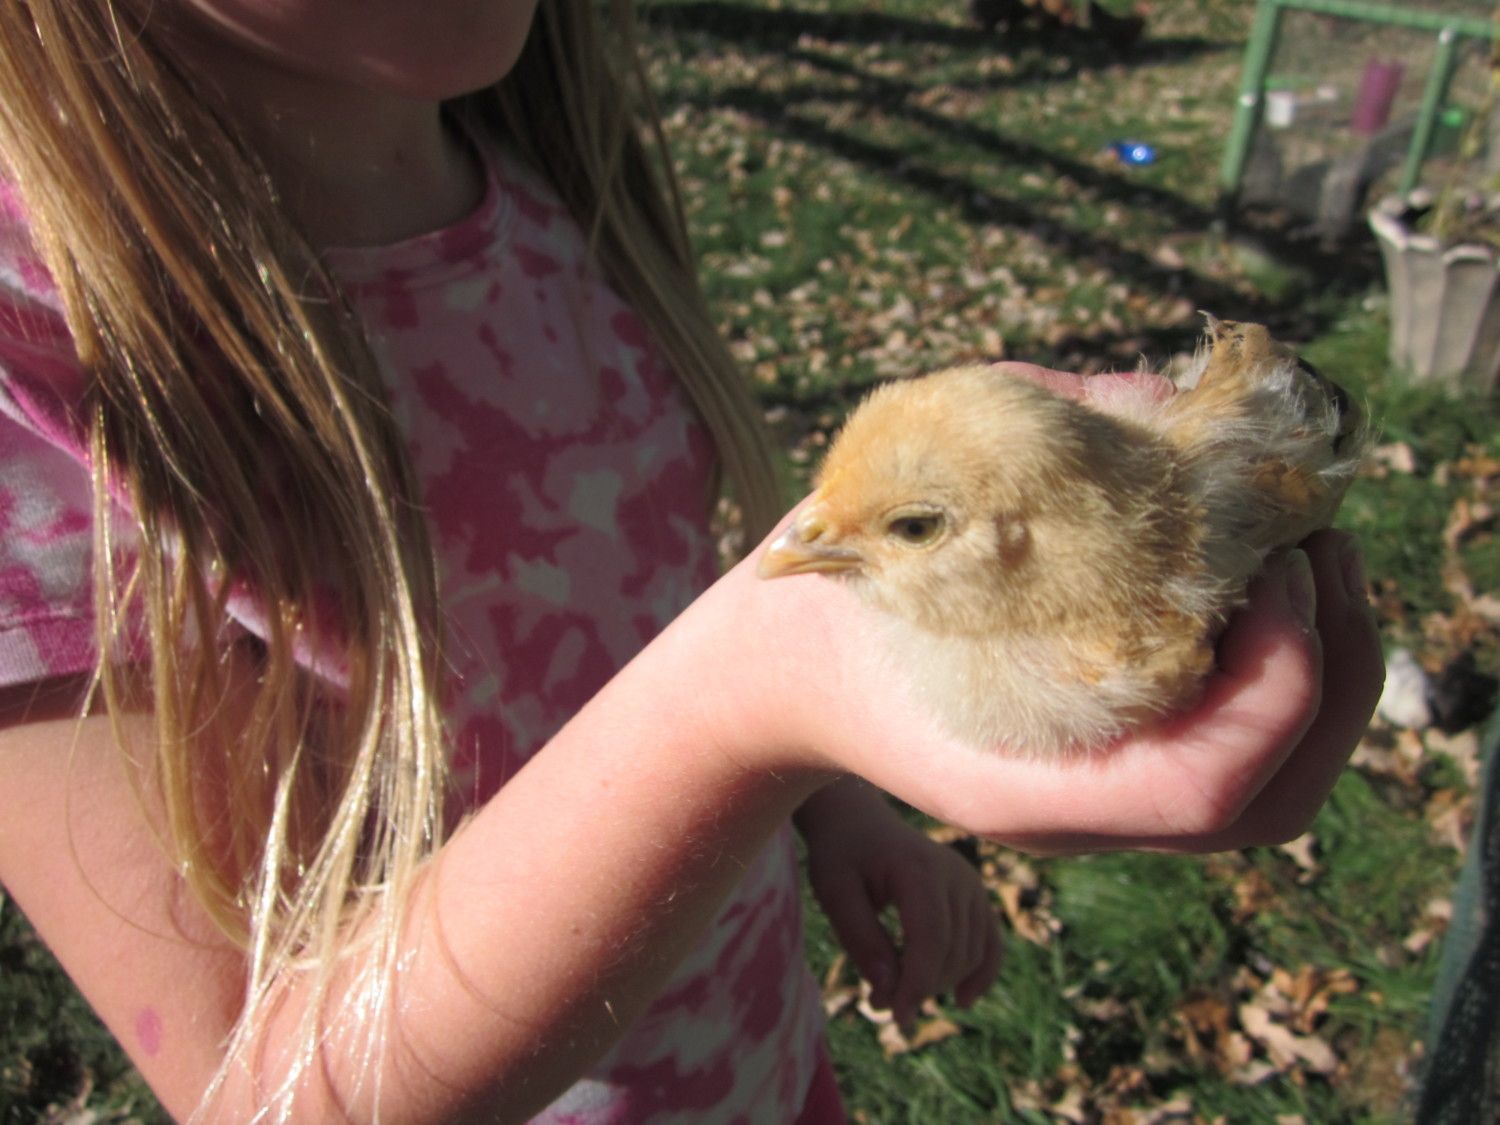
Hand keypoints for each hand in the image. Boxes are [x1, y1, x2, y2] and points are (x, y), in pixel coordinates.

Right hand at [712, 509, 1381, 854]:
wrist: (786, 672)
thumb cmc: (836, 594)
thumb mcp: (911, 503)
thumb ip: (1031, 443)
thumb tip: (1167, 406)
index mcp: (1020, 783)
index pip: (1207, 786)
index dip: (1280, 675)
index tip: (1278, 560)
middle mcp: (1076, 814)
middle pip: (1271, 799)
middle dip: (1334, 667)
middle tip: (1321, 544)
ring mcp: (1100, 801)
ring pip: (1273, 785)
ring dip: (1325, 673)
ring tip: (1312, 557)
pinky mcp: (1112, 764)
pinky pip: (1236, 745)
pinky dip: (1280, 671)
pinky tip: (1260, 582)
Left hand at [795, 778, 1000, 1028]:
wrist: (861, 824)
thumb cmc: (842, 856)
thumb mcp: (834, 892)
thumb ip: (860, 939)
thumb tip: (889, 991)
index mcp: (919, 868)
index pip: (932, 938)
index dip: (918, 984)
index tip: (896, 1017)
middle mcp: (955, 874)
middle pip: (952, 951)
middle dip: (919, 988)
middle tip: (877, 1003)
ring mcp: (971, 883)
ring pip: (971, 953)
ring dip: (939, 983)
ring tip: (896, 993)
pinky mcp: (976, 894)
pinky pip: (990, 942)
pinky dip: (980, 973)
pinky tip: (960, 1000)